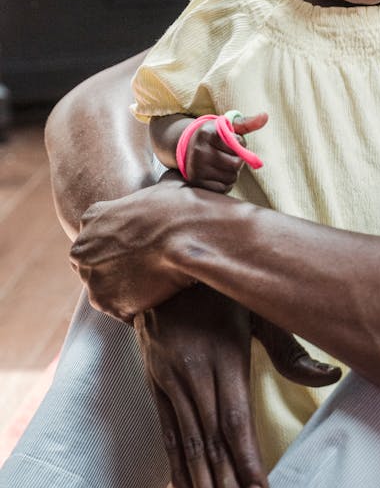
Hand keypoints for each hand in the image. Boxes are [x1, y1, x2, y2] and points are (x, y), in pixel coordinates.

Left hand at [70, 176, 208, 320]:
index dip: (119, 246)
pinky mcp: (106, 303)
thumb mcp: (166, 186)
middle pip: (95, 267)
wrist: (189, 235)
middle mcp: (82, 248)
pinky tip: (161, 296)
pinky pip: (122, 311)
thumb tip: (171, 176)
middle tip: (148, 269)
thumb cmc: (182, 208)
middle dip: (117, 271)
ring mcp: (91, 277)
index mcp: (92, 217)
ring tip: (159, 283)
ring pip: (107, 291)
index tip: (140, 248)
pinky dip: (140, 308)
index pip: (96, 238)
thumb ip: (156, 190)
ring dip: (129, 291)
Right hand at [135, 283, 341, 487]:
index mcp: (224, 354)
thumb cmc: (226, 285)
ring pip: (187, 442)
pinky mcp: (153, 381)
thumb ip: (292, 348)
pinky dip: (176, 467)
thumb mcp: (261, 306)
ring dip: (201, 487)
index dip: (248, 463)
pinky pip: (166, 432)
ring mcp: (169, 377)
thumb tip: (331, 377)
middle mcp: (193, 370)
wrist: (166, 261)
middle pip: (212, 441)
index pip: (236, 421)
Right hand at [184, 112, 267, 191]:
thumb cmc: (214, 136)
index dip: (239, 143)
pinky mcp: (197, 183)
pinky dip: (226, 183)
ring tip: (223, 164)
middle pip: (236, 163)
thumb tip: (265, 116)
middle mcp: (199, 151)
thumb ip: (247, 123)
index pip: (237, 143)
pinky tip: (219, 174)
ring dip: (233, 173)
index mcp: (207, 133)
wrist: (189, 148)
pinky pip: (224, 188)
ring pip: (232, 177)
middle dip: (238, 160)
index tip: (232, 140)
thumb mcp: (227, 126)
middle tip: (229, 155)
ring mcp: (197, 168)